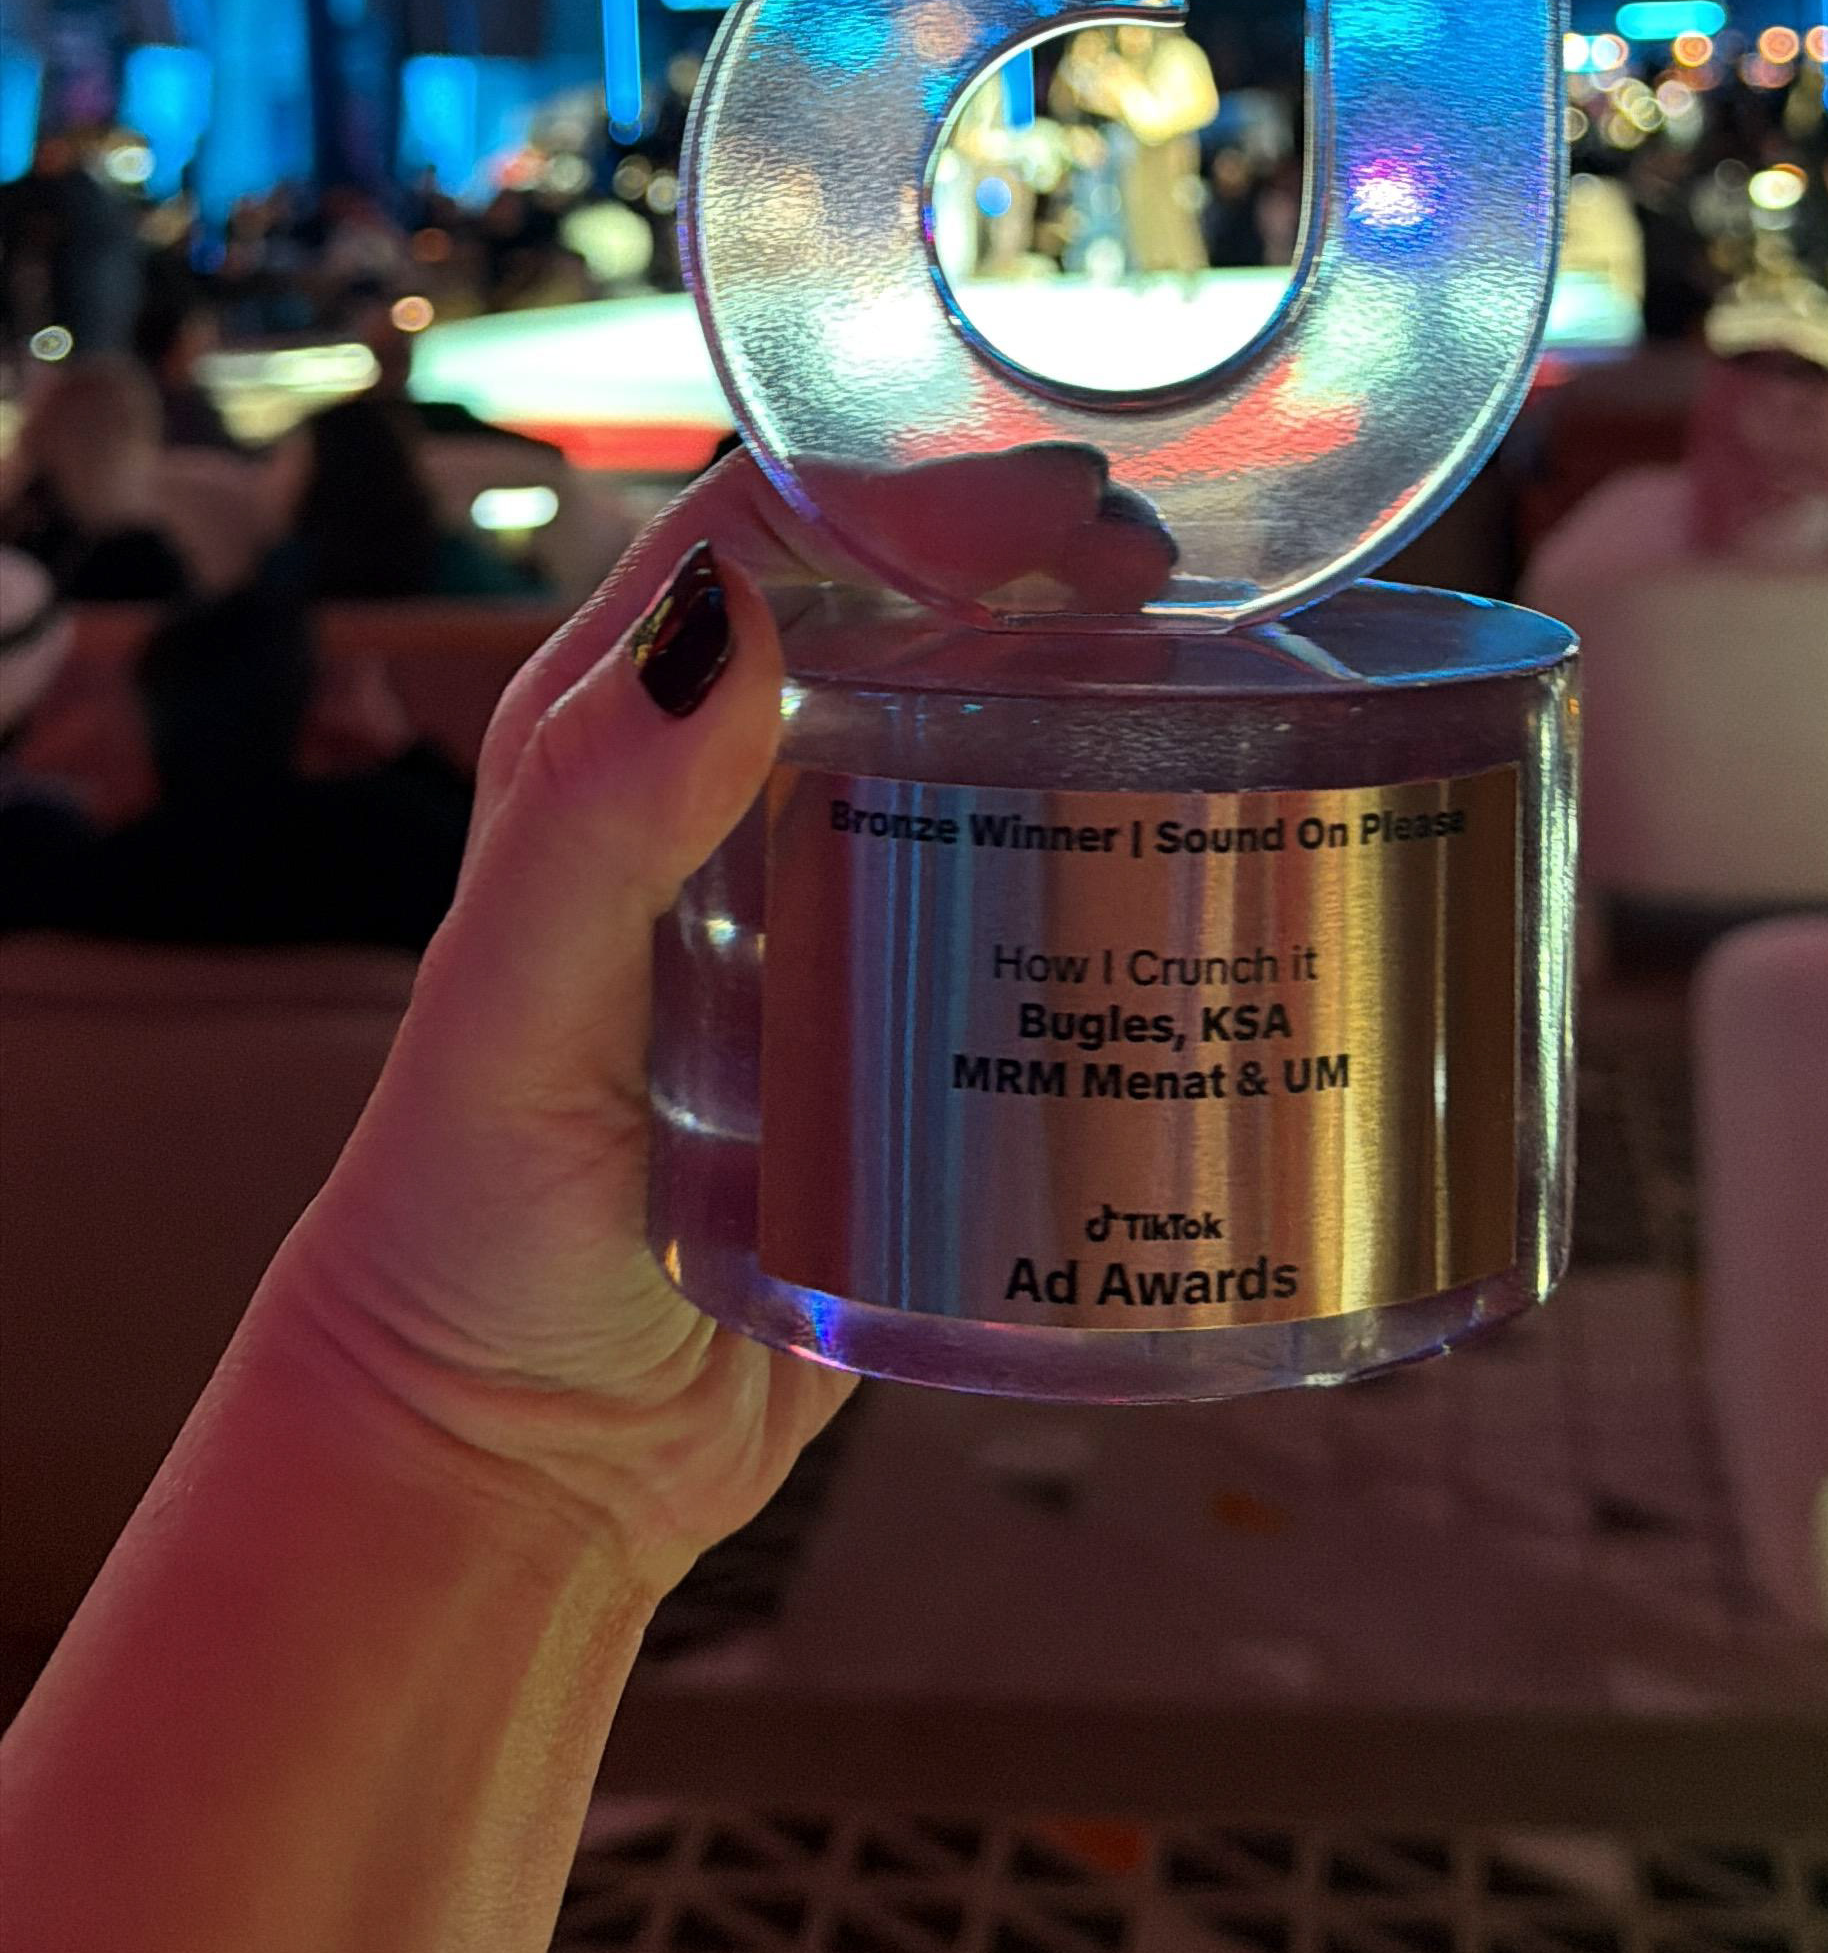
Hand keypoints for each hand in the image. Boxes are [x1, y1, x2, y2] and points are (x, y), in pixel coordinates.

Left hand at [266, 440, 1170, 1597]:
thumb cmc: (467, 1235)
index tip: (1063, 506)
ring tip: (1235, 697)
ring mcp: (831, 917)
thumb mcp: (511, 1017)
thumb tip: (730, 619)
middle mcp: (732, 801)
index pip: (771, 535)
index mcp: (619, 745)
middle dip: (1047, 575)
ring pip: (983, 753)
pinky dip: (1122, 871)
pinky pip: (1027, 917)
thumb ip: (590, 824)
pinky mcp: (911, 1038)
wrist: (522, 1462)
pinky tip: (1220, 868)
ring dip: (1103, 704)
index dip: (916, 490)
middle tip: (1184, 587)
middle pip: (910, 620)